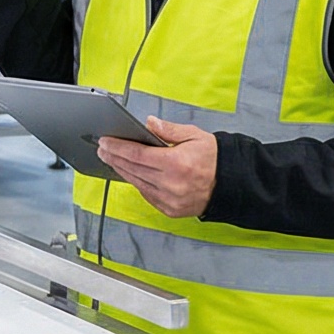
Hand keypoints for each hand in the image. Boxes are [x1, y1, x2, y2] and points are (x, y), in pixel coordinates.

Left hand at [97, 117, 217, 218]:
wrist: (230, 185)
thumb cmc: (214, 159)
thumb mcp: (195, 136)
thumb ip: (169, 130)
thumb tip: (149, 123)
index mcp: (177, 163)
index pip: (137, 154)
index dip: (118, 147)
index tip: (105, 142)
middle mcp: (171, 184)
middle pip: (133, 169)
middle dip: (114, 157)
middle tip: (102, 149)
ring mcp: (170, 199)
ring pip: (137, 183)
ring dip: (121, 170)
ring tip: (111, 159)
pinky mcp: (170, 210)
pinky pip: (146, 195)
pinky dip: (136, 183)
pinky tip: (129, 174)